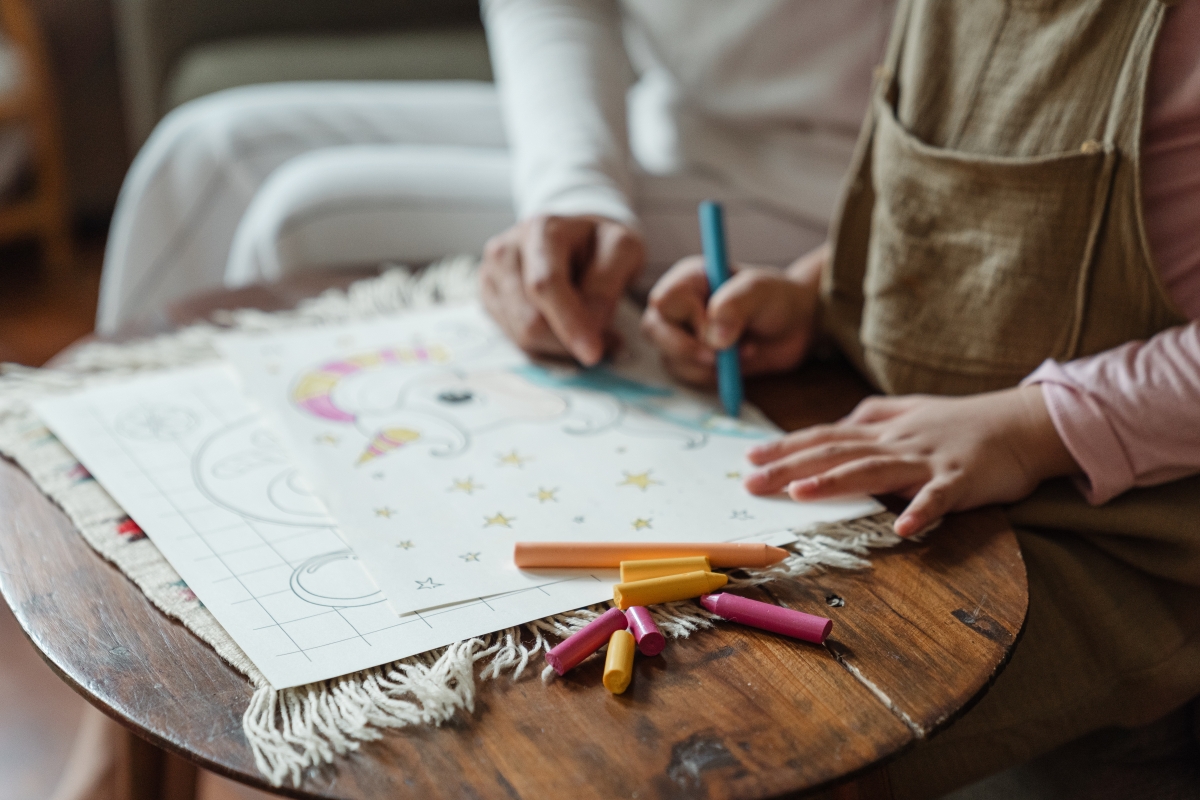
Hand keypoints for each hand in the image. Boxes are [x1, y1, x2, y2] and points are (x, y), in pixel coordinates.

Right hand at [481, 215, 643, 364]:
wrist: (575, 237)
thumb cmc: (599, 244)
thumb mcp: (622, 250)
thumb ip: (605, 288)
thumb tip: (589, 330)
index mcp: (540, 231)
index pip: (546, 285)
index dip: (569, 323)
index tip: (593, 353)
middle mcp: (505, 251)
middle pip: (530, 320)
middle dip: (568, 339)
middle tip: (605, 339)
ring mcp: (490, 276)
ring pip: (521, 336)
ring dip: (559, 345)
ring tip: (585, 328)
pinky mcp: (487, 299)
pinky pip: (515, 340)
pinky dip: (545, 345)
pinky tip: (562, 327)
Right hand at [640, 243, 826, 385]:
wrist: (794, 327)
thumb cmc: (776, 299)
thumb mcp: (760, 292)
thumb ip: (735, 305)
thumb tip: (714, 339)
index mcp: (688, 279)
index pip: (664, 300)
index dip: (688, 319)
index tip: (718, 329)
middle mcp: (678, 306)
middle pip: (654, 330)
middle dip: (689, 349)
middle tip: (722, 355)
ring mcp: (681, 334)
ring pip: (670, 358)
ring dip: (708, 364)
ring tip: (744, 351)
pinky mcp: (691, 360)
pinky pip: (687, 376)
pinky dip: (713, 376)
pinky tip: (736, 364)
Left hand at [743, 385, 1080, 536]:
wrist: (1024, 422)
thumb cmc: (962, 422)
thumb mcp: (910, 412)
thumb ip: (871, 417)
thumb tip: (837, 425)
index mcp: (882, 430)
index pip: (825, 437)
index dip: (787, 447)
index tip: (750, 458)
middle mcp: (896, 442)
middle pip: (836, 452)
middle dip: (792, 467)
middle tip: (752, 482)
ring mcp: (927, 460)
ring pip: (874, 469)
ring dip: (837, 482)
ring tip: (801, 494)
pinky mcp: (961, 479)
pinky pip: (939, 497)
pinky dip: (921, 511)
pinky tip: (902, 529)